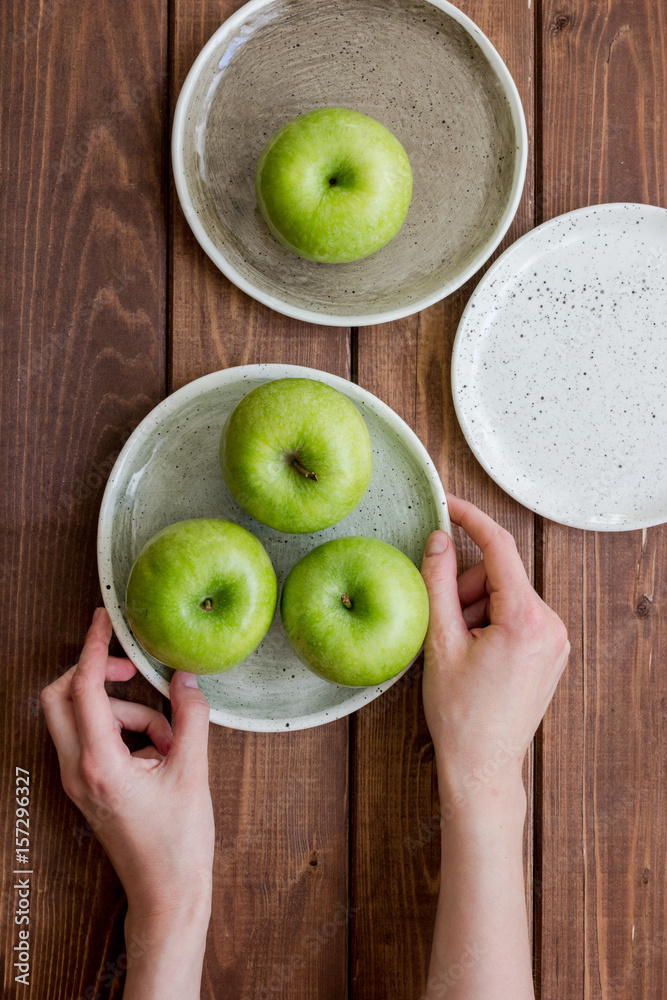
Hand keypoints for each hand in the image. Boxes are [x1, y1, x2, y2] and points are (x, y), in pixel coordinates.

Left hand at [41, 608, 213, 998]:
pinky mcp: (88, 786)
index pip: (83, 689)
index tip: (104, 621)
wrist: (167, 895)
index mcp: (100, 765)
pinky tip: (161, 753)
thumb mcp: (193, 772)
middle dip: (93, 673)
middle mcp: (78, 771)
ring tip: (170, 738)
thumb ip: (189, 717)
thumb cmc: (178, 844)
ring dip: (126, 711)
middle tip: (131, 669)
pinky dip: (126, 732)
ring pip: (84, 718)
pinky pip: (96, 739)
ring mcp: (78, 781)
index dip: (94, 648)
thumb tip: (186, 677)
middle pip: (60, 698)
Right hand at [420, 495, 567, 999]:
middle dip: (465, 588)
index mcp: (526, 619)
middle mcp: (551, 624)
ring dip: (475, 609)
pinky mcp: (552, 651)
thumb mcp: (439, 642)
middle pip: (499, 575)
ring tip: (458, 649)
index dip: (471, 519)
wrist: (483, 766)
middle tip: (442, 623)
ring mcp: (556, 639)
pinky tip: (474, 654)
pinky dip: (490, 622)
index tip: (448, 504)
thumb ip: (439, 583)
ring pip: (506, 595)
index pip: (500, 548)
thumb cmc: (459, 714)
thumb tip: (439, 540)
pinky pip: (517, 615)